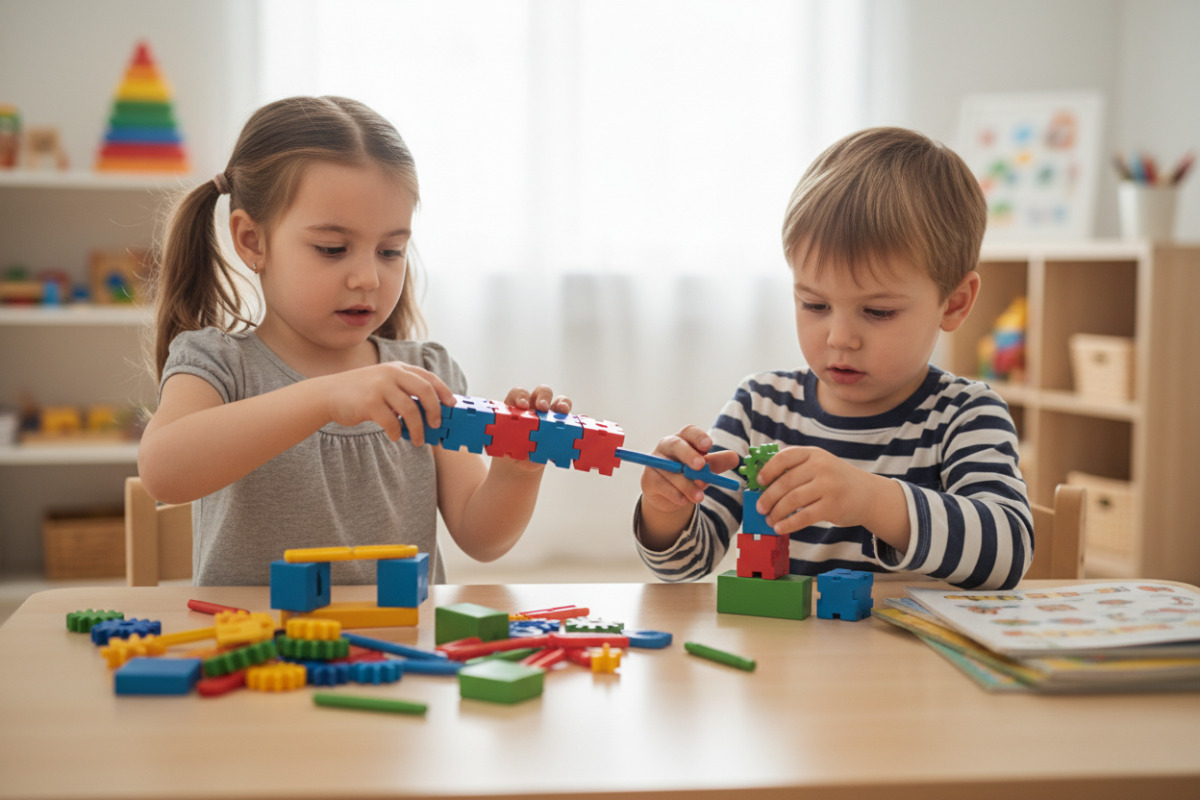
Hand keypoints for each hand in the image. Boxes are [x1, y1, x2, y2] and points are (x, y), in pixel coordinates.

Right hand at [319, 361, 455, 444]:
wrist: (328, 394)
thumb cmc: (361, 392)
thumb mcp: (384, 383)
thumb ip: (404, 391)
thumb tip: (430, 411)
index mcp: (397, 368)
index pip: (428, 377)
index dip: (443, 391)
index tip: (451, 405)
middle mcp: (391, 374)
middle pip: (425, 391)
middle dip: (435, 410)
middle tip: (437, 426)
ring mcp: (380, 387)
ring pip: (410, 410)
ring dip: (418, 429)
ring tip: (418, 440)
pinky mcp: (369, 403)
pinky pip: (392, 422)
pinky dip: (397, 432)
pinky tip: (396, 436)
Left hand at [489, 385, 572, 473]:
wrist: (520, 461)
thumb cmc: (511, 449)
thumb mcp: (509, 446)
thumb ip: (513, 442)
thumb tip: (516, 441)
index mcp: (518, 407)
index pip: (519, 393)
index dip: (521, 396)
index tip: (522, 405)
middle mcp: (536, 406)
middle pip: (542, 392)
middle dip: (543, 397)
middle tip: (542, 407)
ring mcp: (551, 415)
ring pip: (560, 401)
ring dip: (563, 403)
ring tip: (563, 410)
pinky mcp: (563, 425)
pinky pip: (573, 420)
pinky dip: (578, 420)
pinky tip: (582, 422)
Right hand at [641, 425, 741, 511]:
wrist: (669, 494)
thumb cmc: (688, 474)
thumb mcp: (705, 468)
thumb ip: (717, 463)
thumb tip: (735, 458)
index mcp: (683, 439)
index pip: (689, 431)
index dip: (698, 437)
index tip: (709, 446)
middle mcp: (666, 446)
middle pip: (675, 445)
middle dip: (688, 455)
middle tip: (700, 466)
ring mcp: (655, 462)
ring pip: (670, 470)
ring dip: (686, 484)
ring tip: (699, 496)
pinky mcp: (649, 479)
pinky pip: (662, 485)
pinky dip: (674, 494)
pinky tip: (683, 500)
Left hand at [754, 446, 888, 534]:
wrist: (868, 495)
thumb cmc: (836, 481)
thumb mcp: (819, 465)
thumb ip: (795, 469)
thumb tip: (762, 483)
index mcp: (813, 454)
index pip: (785, 457)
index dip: (768, 469)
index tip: (759, 482)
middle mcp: (821, 466)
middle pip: (785, 482)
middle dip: (768, 497)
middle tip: (760, 508)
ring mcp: (828, 486)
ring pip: (792, 500)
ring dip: (776, 512)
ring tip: (769, 520)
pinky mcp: (832, 506)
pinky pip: (804, 516)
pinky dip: (789, 524)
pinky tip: (780, 528)